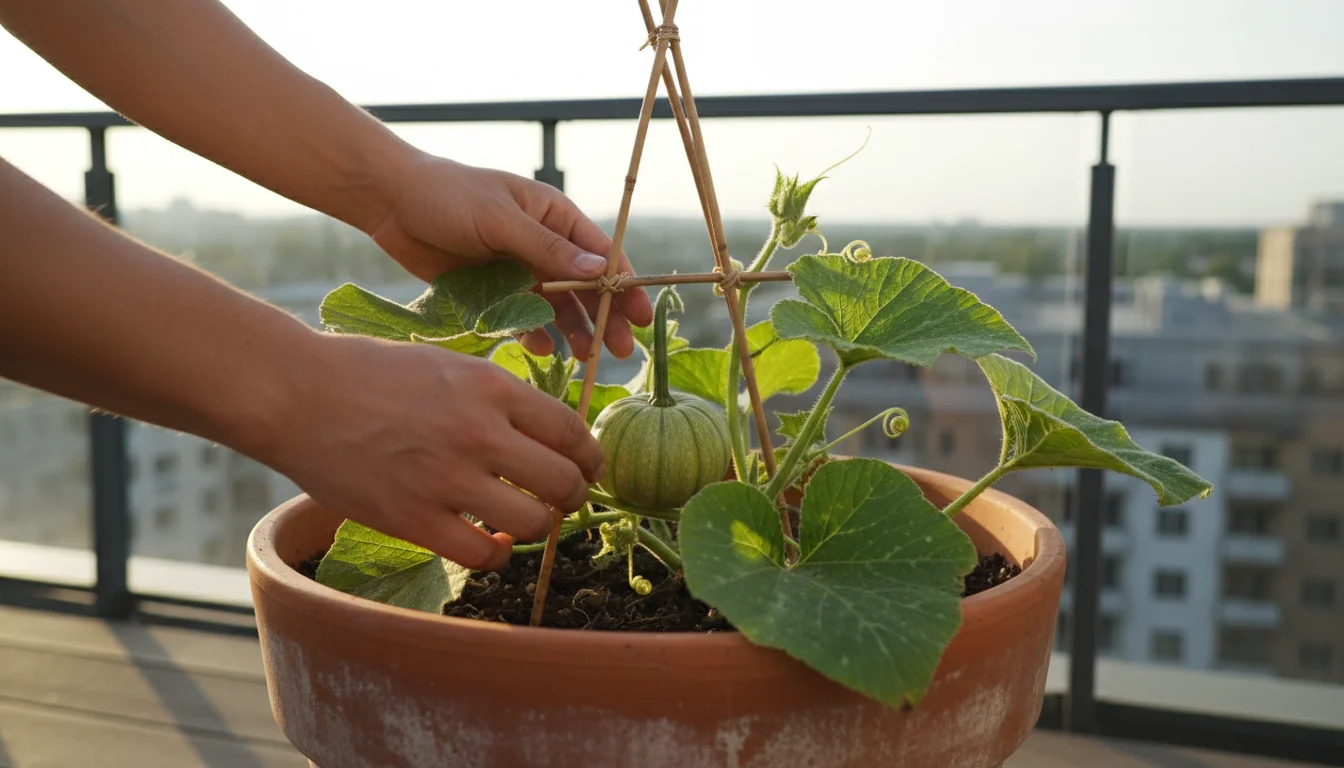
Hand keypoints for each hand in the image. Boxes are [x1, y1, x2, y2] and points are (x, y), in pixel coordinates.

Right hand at [273, 333, 604, 570]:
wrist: (298, 394)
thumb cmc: (371, 374)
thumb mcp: (449, 364)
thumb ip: (497, 397)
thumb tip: (546, 432)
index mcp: (492, 387)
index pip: (572, 432)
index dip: (588, 458)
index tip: (585, 469)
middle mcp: (479, 432)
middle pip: (565, 482)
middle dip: (572, 496)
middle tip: (561, 501)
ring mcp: (447, 478)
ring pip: (534, 523)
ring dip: (537, 528)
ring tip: (521, 521)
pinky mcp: (414, 519)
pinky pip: (483, 554)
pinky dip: (495, 553)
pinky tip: (488, 540)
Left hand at [368, 151, 653, 359]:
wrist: (392, 203)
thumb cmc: (448, 196)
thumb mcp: (499, 219)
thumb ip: (547, 249)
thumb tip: (599, 271)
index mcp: (555, 216)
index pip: (602, 254)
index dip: (624, 285)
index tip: (640, 317)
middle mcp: (544, 244)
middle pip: (586, 287)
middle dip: (605, 317)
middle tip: (619, 351)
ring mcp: (520, 269)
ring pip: (558, 306)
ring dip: (574, 331)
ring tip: (584, 358)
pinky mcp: (494, 291)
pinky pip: (522, 317)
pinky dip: (533, 333)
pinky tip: (540, 349)